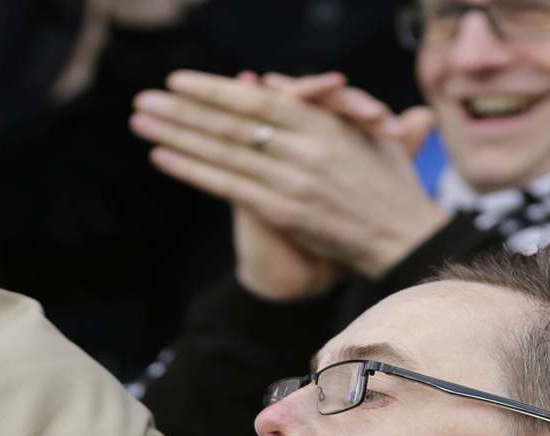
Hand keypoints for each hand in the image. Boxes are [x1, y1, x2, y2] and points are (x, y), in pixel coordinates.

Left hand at [131, 71, 449, 282]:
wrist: (406, 240)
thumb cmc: (392, 187)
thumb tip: (272, 81)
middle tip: (145, 99)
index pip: (258, 99)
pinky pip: (228, 186)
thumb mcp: (365, 134)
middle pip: (232, 122)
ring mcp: (293, 180)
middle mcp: (305, 147)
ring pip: (223, 151)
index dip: (215, 89)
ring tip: (142, 121)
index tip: (179, 82)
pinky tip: (162, 157)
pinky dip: (192, 170)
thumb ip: (319, 104)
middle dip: (183, 109)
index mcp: (324, 123)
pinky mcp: (285, 211)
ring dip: (177, 135)